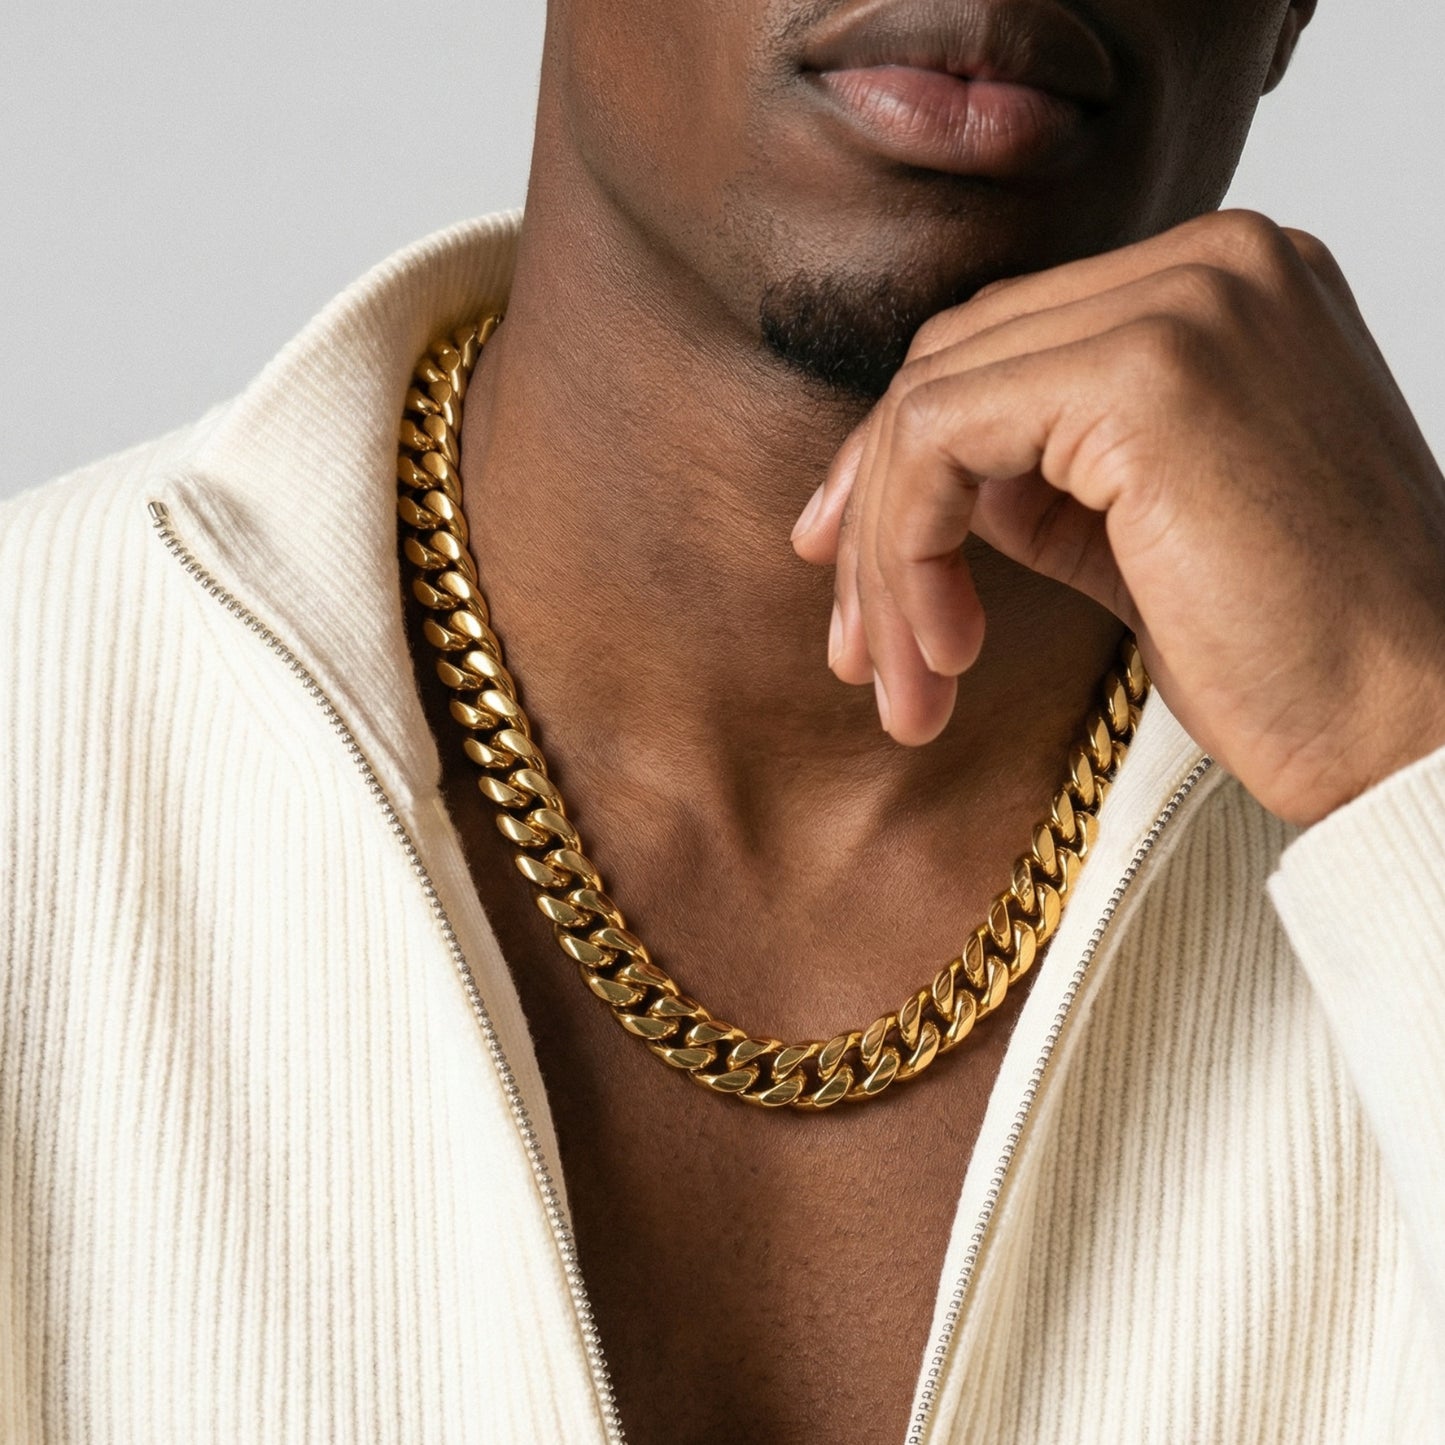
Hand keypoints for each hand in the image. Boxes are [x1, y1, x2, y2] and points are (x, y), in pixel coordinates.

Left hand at [791, 209, 1444, 826]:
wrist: (1409, 725)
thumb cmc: (1296, 650)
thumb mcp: (1138, 535)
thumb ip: (1042, 479)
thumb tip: (927, 482)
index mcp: (1224, 288)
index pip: (1004, 344)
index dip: (902, 460)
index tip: (849, 564)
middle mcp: (1213, 262)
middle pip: (954, 361)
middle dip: (874, 514)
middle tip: (855, 650)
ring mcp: (1186, 302)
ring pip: (931, 403)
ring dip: (886, 558)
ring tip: (902, 682)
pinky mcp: (1147, 374)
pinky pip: (941, 437)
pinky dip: (907, 548)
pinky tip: (944, 650)